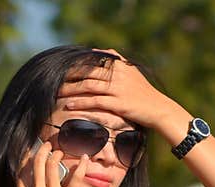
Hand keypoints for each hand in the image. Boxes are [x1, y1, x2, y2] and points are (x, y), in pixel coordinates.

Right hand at [16, 139, 88, 186]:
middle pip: (37, 165)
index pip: (22, 173)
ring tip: (62, 151)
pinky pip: (75, 180)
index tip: (31, 152)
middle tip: (48, 145)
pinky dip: (81, 167)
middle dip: (42, 151)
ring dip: (57, 156)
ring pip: (52, 168)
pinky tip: (85, 159)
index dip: (27, 159)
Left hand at [56, 49, 178, 129]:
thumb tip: (97, 51)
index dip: (76, 65)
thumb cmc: (144, 93)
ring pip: (88, 86)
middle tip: (55, 80)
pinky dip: (80, 103)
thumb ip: (115, 60)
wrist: (159, 109)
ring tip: (58, 93)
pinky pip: (95, 102)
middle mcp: (118, 74)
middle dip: (69, 77)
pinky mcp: (119, 103)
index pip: (92, 61)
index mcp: (119, 65)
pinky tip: (70, 105)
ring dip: (71, 90)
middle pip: (87, 73)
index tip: (62, 69)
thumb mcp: (131, 72)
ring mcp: (118, 89)